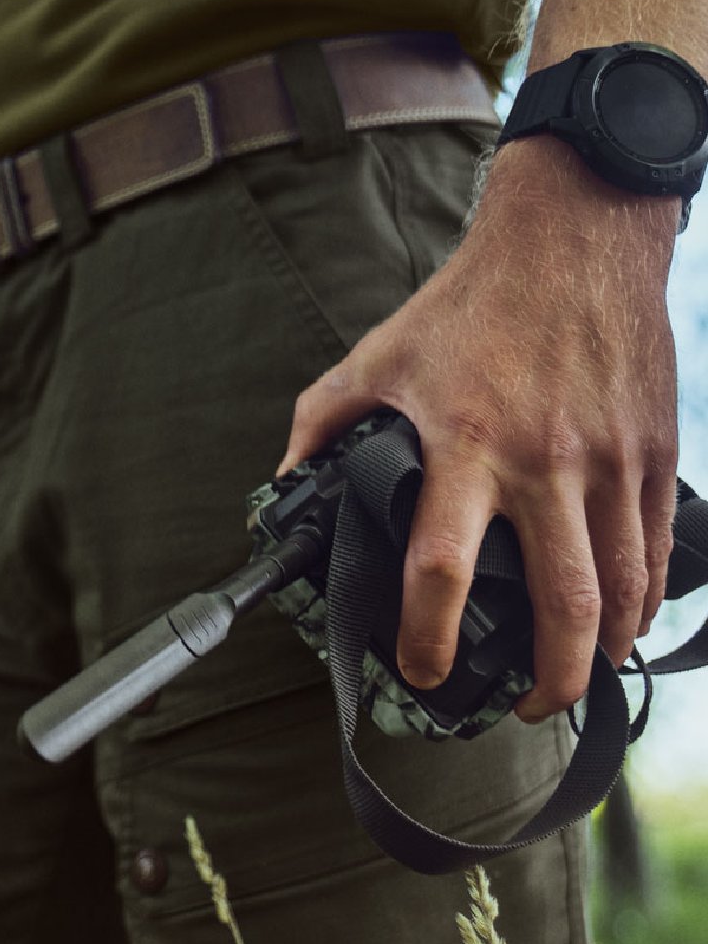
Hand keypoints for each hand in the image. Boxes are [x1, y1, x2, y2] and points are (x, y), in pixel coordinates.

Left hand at [279, 138, 679, 722]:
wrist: (574, 236)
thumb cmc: (472, 301)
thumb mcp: (378, 356)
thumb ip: (322, 423)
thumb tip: (288, 478)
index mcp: (468, 446)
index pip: (441, 569)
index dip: (429, 638)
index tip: (422, 672)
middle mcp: (545, 465)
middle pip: (560, 607)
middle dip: (547, 680)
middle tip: (523, 707)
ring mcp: (610, 462)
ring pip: (621, 590)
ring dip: (602, 652)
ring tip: (574, 678)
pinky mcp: (653, 452)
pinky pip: (656, 549)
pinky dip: (643, 600)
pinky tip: (624, 622)